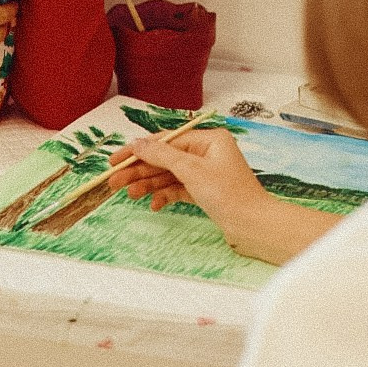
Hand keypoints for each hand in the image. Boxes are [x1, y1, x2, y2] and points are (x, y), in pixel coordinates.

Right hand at [110, 127, 265, 214]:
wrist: (253, 226)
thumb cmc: (230, 194)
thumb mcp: (191, 170)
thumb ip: (162, 155)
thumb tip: (138, 143)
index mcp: (209, 140)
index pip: (166, 141)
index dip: (139, 150)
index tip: (117, 159)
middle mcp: (208, 153)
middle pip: (165, 159)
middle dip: (140, 170)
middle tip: (114, 181)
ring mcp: (206, 173)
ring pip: (169, 175)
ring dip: (149, 184)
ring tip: (130, 194)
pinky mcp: (205, 192)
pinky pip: (178, 189)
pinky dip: (165, 195)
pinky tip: (154, 205)